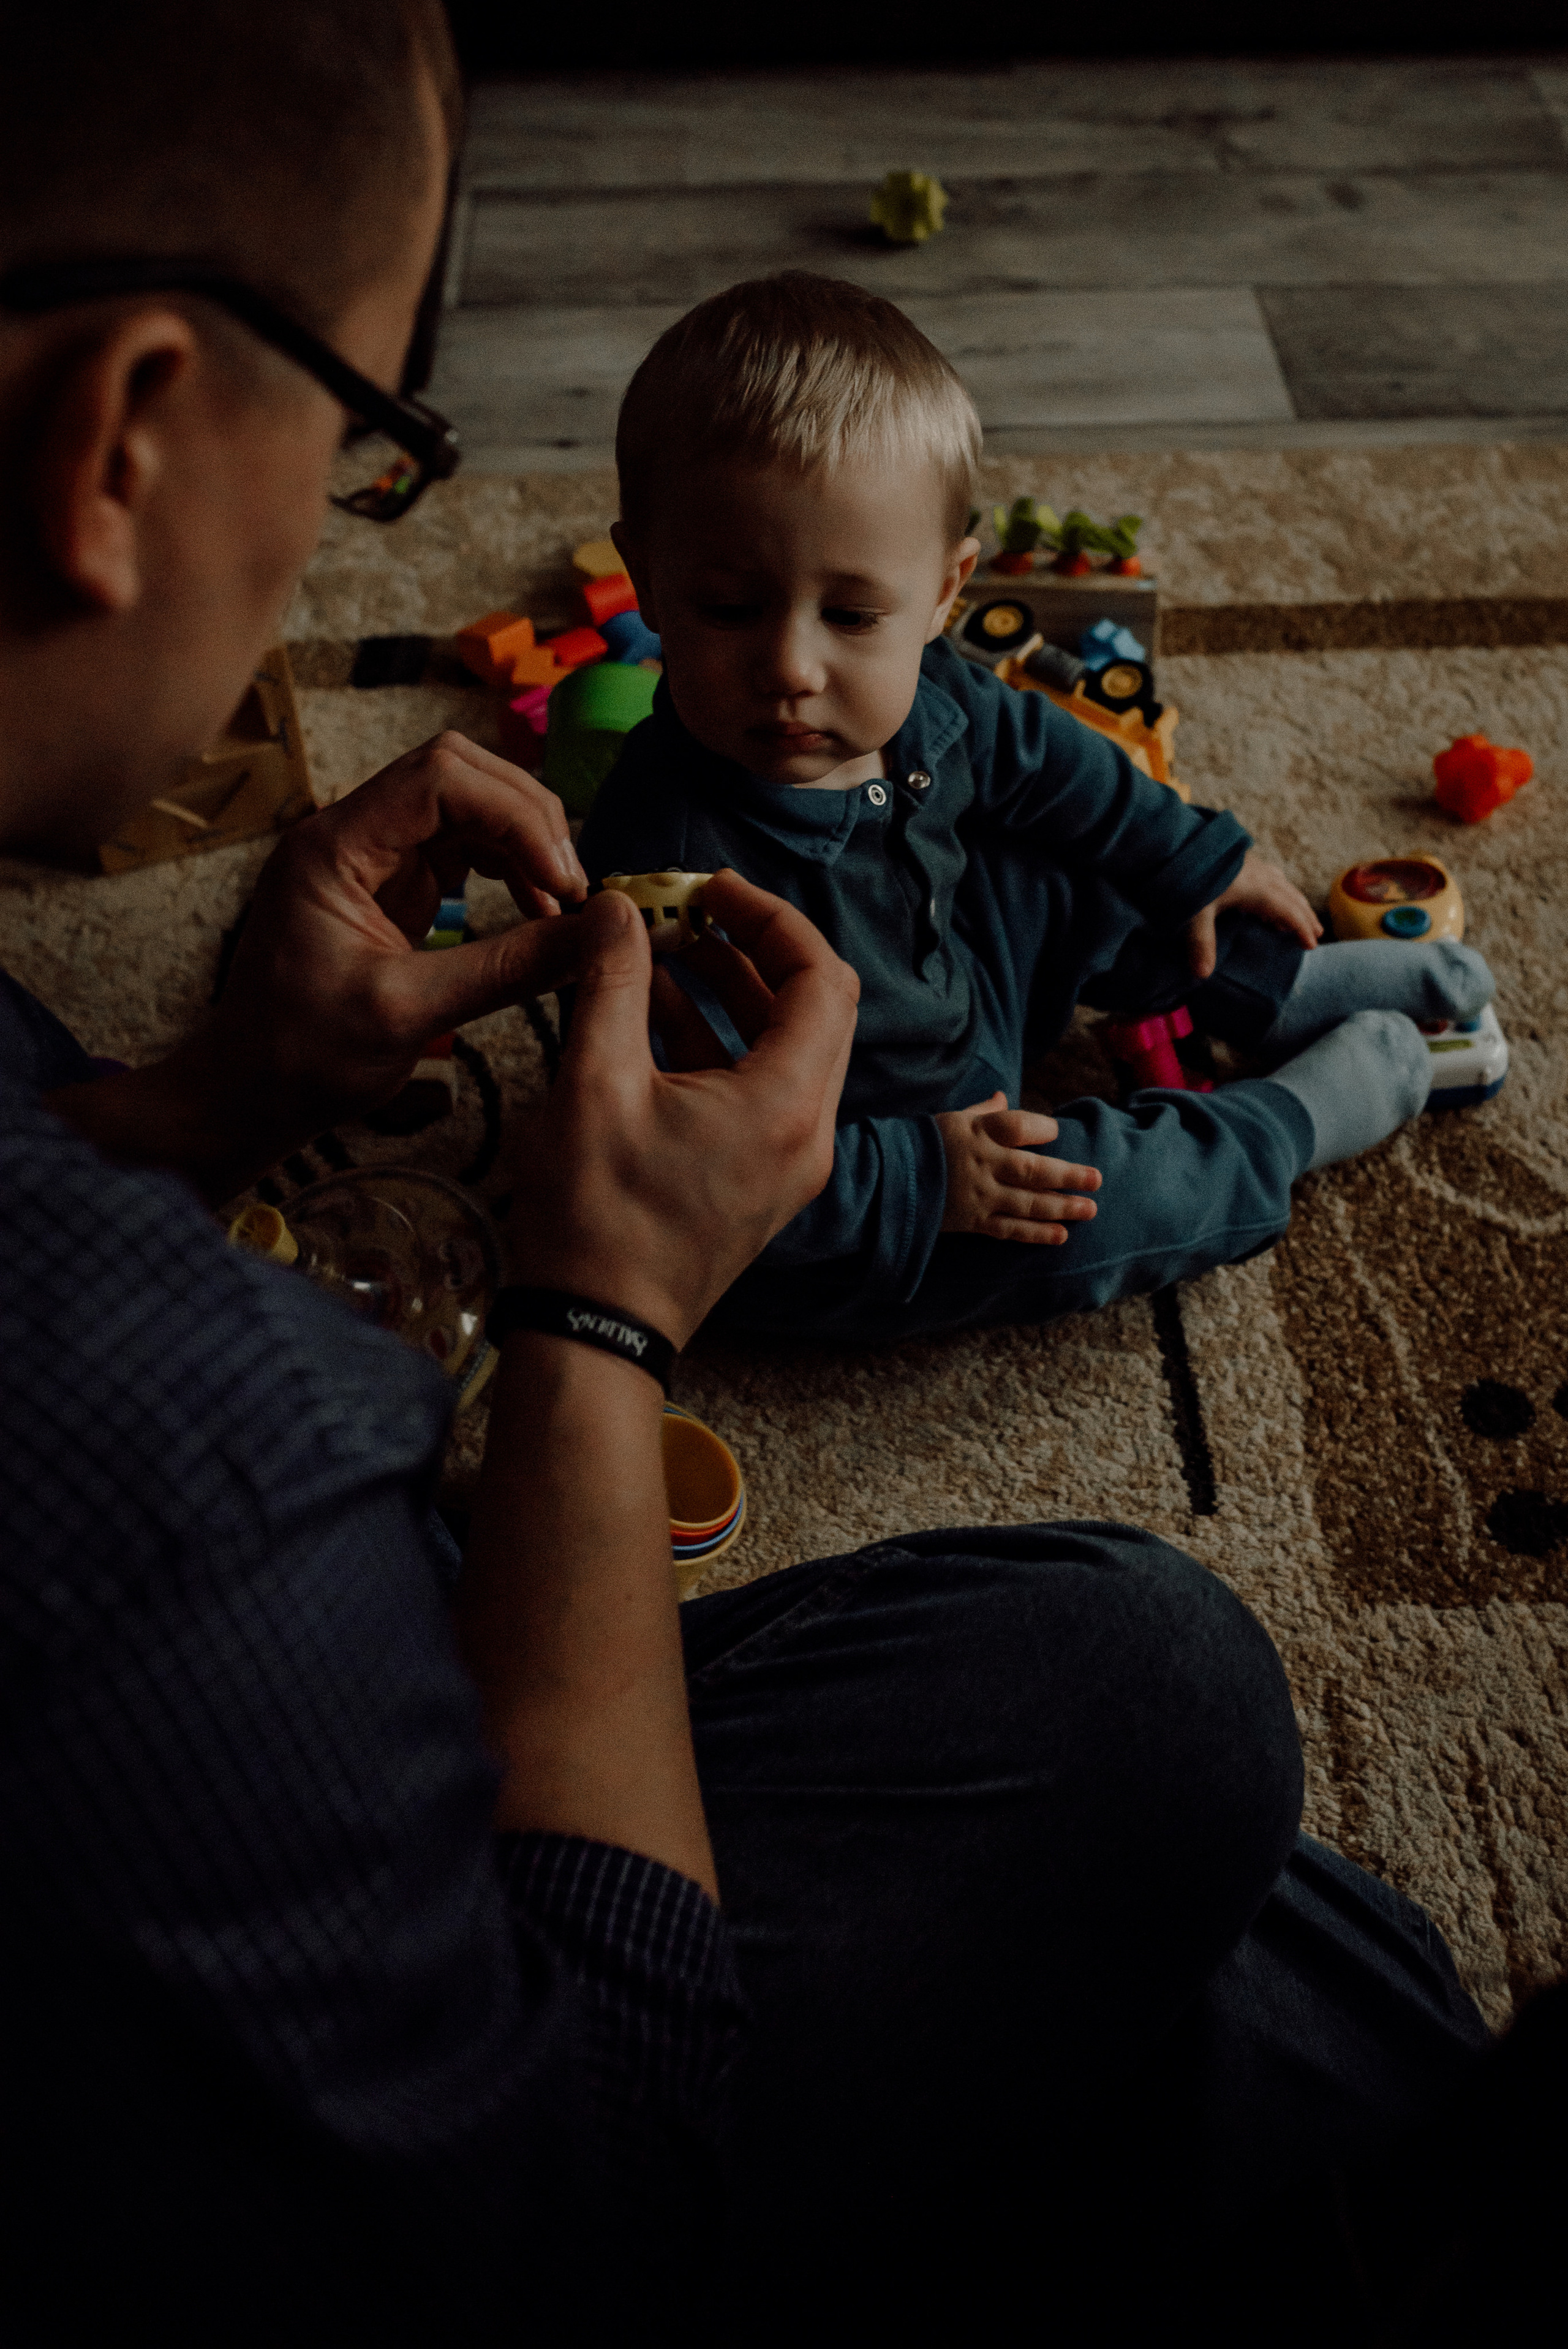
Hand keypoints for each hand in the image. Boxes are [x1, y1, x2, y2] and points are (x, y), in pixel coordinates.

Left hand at [47, 732, 603, 1200]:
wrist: (248, 1092)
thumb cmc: (303, 1058)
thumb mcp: (410, 1014)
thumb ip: (505, 968)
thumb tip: (595, 935)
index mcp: (333, 847)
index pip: (441, 777)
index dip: (516, 816)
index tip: (560, 881)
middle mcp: (349, 834)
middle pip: (459, 774)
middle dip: (527, 820)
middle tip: (571, 889)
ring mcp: (372, 855)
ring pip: (468, 805)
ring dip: (524, 843)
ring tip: (560, 905)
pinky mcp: (392, 884)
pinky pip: (464, 848)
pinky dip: (509, 869)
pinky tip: (536, 913)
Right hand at [509, 870, 858, 1344]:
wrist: (594, 1330)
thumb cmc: (595, 1218)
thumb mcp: (593, 1084)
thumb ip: (611, 982)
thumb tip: (617, 907)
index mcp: (785, 1104)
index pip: (819, 976)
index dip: (769, 917)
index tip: (709, 887)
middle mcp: (807, 1130)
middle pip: (814, 1007)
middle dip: (751, 947)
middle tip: (686, 910)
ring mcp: (789, 1160)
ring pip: (783, 1045)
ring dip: (730, 991)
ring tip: (659, 949)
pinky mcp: (760, 1177)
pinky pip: (758, 1086)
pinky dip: (717, 1040)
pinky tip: (651, 1012)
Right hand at [935, 1092, 1100, 1244]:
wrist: (886, 1178)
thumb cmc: (924, 1143)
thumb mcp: (951, 1119)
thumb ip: (983, 1111)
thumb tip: (1004, 1097)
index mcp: (976, 1132)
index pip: (1018, 1126)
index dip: (1042, 1129)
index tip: (1055, 1133)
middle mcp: (981, 1164)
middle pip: (1032, 1169)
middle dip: (1068, 1176)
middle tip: (1097, 1180)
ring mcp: (978, 1195)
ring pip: (1027, 1203)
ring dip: (1061, 1207)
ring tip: (1090, 1209)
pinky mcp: (972, 1221)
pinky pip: (1010, 1229)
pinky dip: (1035, 1234)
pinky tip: (1060, 1235)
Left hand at [1185, 850, 1321, 979]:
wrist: (1182, 841)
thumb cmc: (1191, 875)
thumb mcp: (1196, 912)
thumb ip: (1201, 943)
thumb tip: (1203, 975)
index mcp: (1258, 889)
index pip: (1289, 912)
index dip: (1301, 929)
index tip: (1311, 946)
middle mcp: (1263, 876)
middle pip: (1293, 898)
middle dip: (1306, 917)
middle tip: (1317, 935)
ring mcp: (1255, 865)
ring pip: (1284, 886)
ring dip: (1296, 903)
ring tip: (1301, 918)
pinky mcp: (1245, 860)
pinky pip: (1273, 878)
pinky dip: (1281, 891)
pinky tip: (1274, 895)